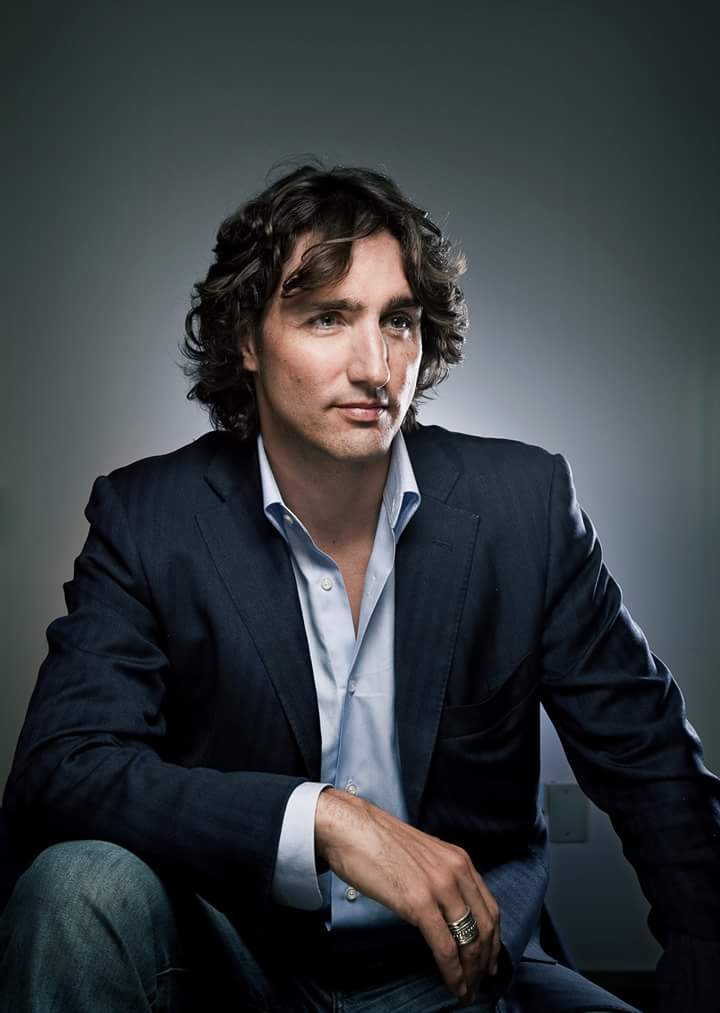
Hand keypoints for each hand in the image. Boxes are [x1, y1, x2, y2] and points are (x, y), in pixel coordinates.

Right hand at [315, 788, 500, 1003]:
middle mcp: (456, 871)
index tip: (490, 960)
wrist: (351, 828)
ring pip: (469, 939)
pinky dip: (453, 970)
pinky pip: (445, 945)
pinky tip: (453, 983)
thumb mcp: (423, 856)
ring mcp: (440, 886)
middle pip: (485, 926)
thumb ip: (440, 878)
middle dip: (485, 961)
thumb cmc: (378, 842)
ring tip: (466, 990)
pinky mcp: (420, 902)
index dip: (494, 940)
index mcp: (459, 860)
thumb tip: (444, 909)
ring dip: (471, 972)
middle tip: (481, 982)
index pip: (489, 907)